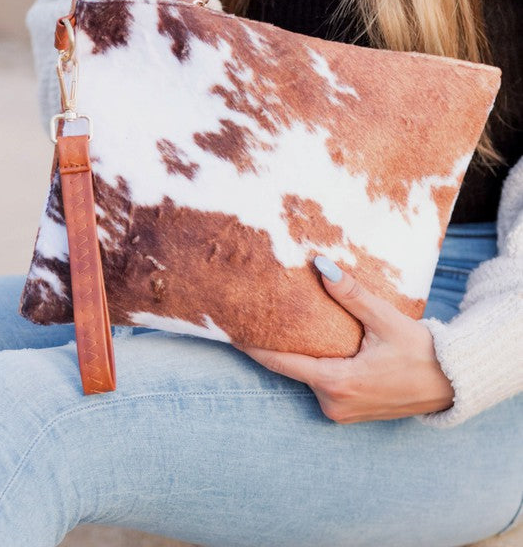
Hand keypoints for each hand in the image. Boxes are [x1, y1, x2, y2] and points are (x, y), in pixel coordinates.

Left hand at [233, 259, 454, 423]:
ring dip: (302, 354)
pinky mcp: (348, 412)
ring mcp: (340, 411)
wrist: (450, 383)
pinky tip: (322, 345)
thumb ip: (350, 294)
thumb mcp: (385, 319)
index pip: (281, 362)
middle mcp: (333, 404)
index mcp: (337, 383)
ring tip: (289, 323)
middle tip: (259, 314)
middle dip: (278, 343)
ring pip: (308, 376)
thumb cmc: (420, 351)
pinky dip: (318, 366)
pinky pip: (322, 385)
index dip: (254, 346)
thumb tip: (320, 266)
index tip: (229, 331)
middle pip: (293, 368)